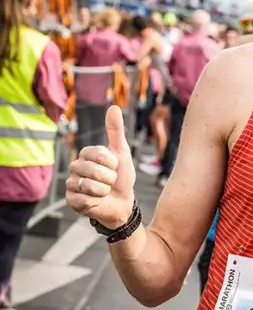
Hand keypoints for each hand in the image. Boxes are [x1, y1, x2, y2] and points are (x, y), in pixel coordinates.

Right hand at [66, 105, 135, 228]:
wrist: (123, 203)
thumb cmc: (122, 177)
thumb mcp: (122, 152)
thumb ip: (116, 130)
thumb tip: (114, 107)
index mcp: (86, 154)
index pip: (95, 153)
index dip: (110, 162)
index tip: (115, 166)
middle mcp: (75, 167)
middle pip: (90, 170)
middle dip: (108, 178)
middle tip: (110, 182)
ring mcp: (72, 184)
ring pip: (86, 185)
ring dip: (103, 190)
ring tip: (105, 191)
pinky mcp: (71, 200)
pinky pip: (82, 199)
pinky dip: (95, 202)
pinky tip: (97, 201)